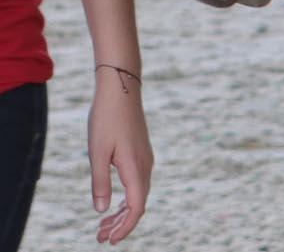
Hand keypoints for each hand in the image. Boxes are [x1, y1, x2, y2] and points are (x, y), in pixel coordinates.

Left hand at [88, 70, 151, 242]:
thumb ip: (100, 183)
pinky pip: (138, 182)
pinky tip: (113, 201)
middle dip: (121, 224)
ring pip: (139, 193)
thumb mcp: (97, 152)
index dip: (125, 227)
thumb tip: (102, 212)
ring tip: (103, 225)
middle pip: (139, 203)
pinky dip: (126, 197)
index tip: (109, 241)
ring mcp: (145, 157)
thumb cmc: (106, 119)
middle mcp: (145, 164)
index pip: (136, 206)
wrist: (121, 88)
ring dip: (123, 212)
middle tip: (99, 237)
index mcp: (135, 167)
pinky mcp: (140, 152)